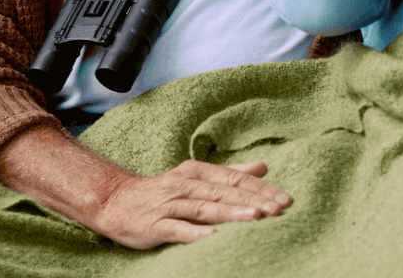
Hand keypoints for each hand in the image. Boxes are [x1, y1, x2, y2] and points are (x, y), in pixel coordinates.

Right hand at [0, 125, 290, 251]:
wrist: (117, 201)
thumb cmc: (163, 192)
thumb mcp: (197, 178)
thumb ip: (230, 173)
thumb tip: (264, 167)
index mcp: (197, 172)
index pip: (234, 179)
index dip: (260, 190)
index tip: (285, 199)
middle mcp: (185, 184)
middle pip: (224, 192)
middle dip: (253, 200)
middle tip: (280, 209)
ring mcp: (170, 203)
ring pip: (205, 208)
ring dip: (231, 212)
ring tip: (255, 217)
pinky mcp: (156, 224)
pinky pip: (178, 229)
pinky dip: (196, 232)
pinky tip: (213, 237)